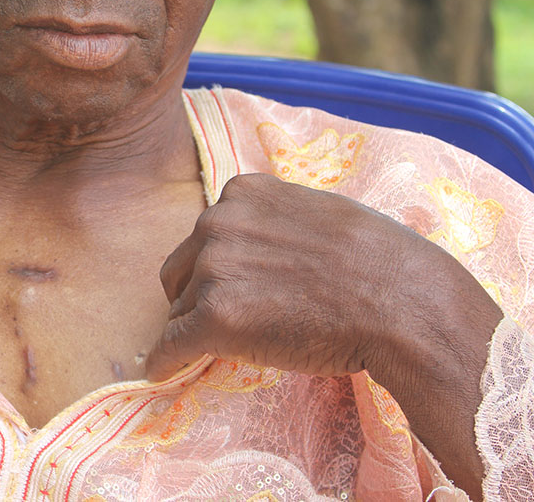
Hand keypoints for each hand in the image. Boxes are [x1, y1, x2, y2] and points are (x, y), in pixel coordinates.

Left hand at [145, 173, 496, 382]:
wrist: (404, 305)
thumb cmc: (377, 261)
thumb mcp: (317, 212)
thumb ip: (274, 219)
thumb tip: (256, 244)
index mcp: (241, 193)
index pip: (206, 236)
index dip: (219, 268)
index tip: (238, 289)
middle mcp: (217, 223)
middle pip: (183, 271)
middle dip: (200, 296)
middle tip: (238, 321)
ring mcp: (213, 270)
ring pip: (180, 310)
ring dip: (200, 329)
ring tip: (244, 345)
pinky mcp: (213, 319)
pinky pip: (169, 347)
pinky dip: (164, 362)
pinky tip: (162, 374)